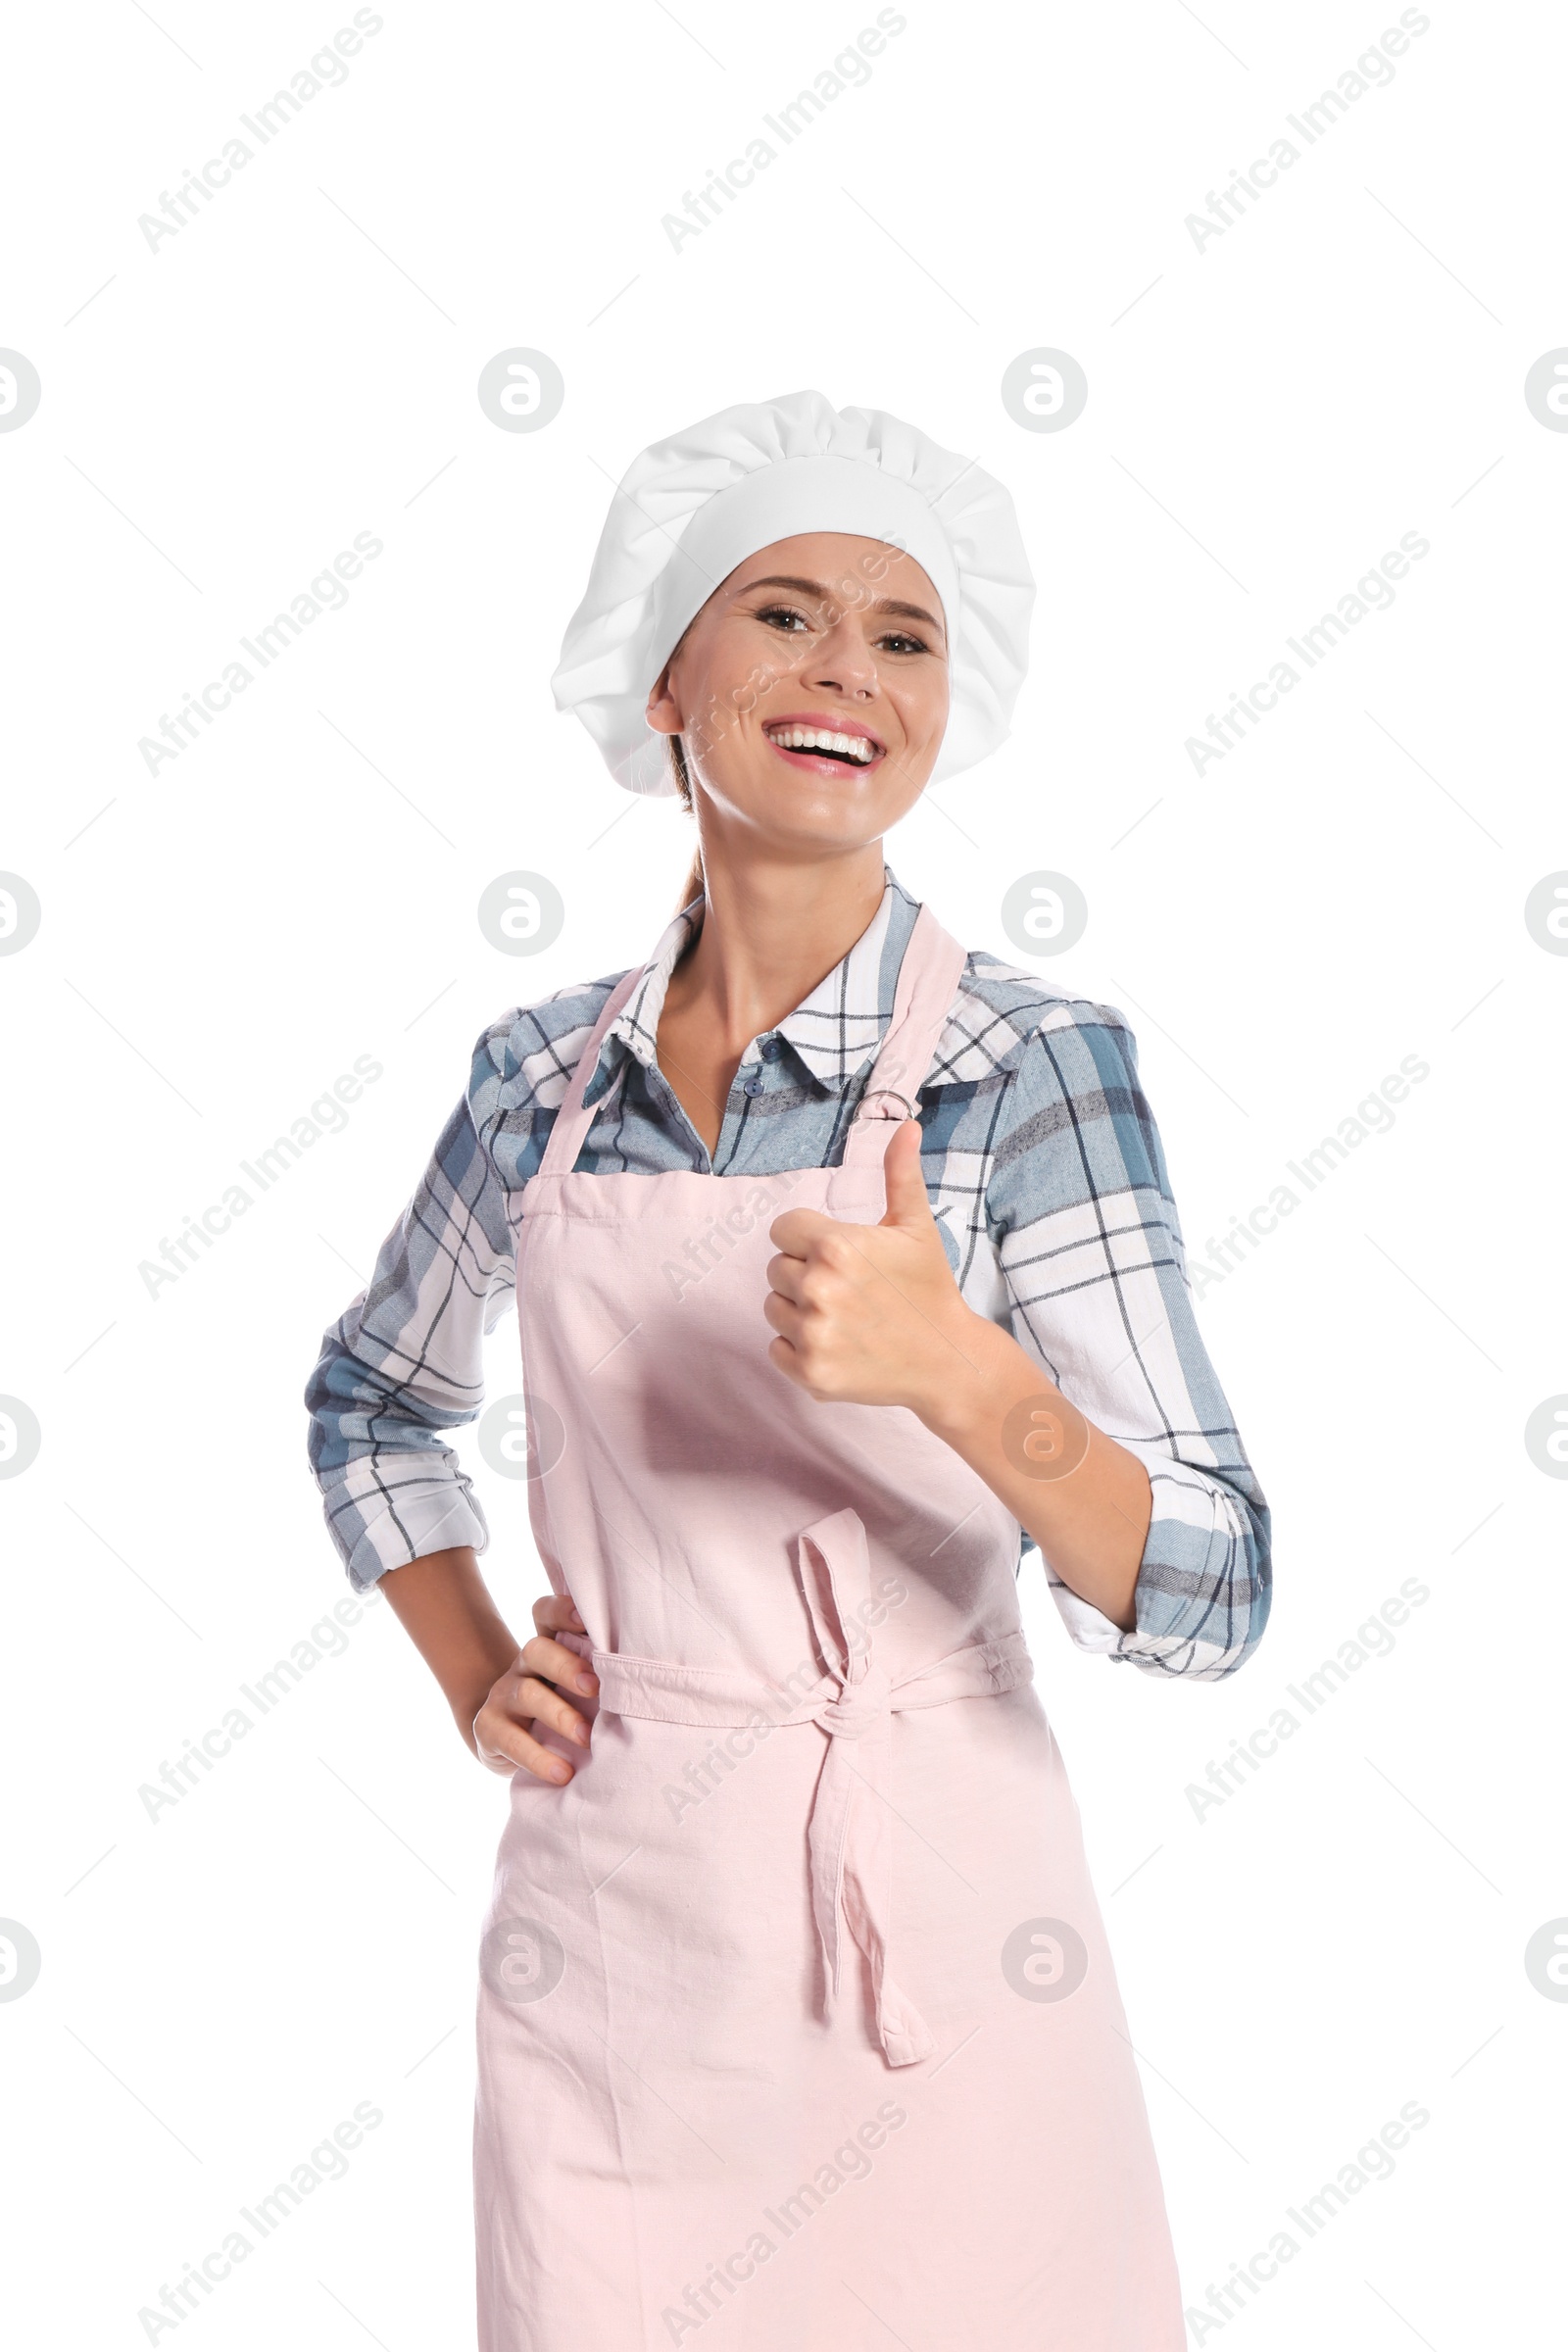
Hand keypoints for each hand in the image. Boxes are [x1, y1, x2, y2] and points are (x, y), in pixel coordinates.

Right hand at [472, 1592, 597, 1782]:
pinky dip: (538, 1758)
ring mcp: (503, 1694)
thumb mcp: (578, 1689)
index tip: (586, 1619)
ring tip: (585, 1738)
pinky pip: (511, 1739)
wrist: (505, 1741)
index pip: (546, 1615)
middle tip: (595, 1689)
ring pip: (526, 1693)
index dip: (562, 1611)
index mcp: (547, 1647)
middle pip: (536, 1650)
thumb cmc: (560, 1708)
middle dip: (566, 1666)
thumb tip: (648, 1681)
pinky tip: (562, 1773)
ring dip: (559, 1715)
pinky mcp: (488, 1728)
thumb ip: (600, 1677)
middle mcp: (523, 1665)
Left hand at [764, 1118, 982, 1416]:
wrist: (948, 1360)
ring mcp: (812, 1334)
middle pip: (775, 1268)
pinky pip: (776, 1347)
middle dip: (805, 1274)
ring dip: (799, 1310)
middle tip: (849, 1289)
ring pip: (773, 1307)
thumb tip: (907, 1126)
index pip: (782, 1229)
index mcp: (837, 1246)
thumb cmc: (930, 1288)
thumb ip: (900, 1174)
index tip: (839, 1254)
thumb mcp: (917, 1227)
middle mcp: (818, 1289)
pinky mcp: (809, 1372)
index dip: (807, 1238)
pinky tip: (837, 1343)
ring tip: (844, 1316)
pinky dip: (799, 1347)